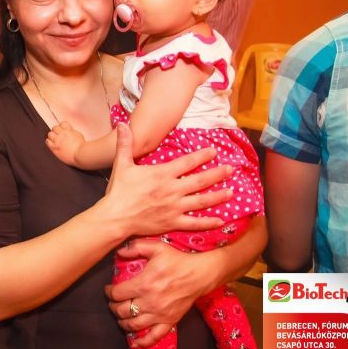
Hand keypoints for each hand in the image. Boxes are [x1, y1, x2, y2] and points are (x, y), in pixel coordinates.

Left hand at [45, 121, 84, 165]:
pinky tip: (52, 144)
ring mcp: (58, 140)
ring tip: (54, 140)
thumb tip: (70, 132)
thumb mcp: (78, 135)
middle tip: (58, 135)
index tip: (62, 129)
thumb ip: (72, 132)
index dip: (61, 126)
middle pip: (55, 127)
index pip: (62, 123)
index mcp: (69, 130)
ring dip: (52, 136)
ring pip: (50, 134)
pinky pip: (48, 141)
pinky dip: (49, 141)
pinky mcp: (54, 147)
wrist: (80, 154)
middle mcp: (62, 134)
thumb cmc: (81, 147)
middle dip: (56, 131)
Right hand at [98, 123, 232, 237]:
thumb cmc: (118, 191)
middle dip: (217, 174)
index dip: (202, 156)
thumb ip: (125, 144)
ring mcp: (174, 207)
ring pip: (201, 201)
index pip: (187, 162)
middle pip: (200, 181)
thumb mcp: (121, 164)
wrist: (115, 217)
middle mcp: (172, 190)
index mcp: (162, 174)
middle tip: (231, 169)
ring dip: (218, 196)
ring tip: (232, 192)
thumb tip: (123, 124)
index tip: (214, 151)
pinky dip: (208, 222)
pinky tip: (220, 221)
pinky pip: (194, 223)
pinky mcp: (172, 222)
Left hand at [105, 239, 217, 346]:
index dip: (109, 293)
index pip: (117, 294)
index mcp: (144, 284)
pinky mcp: (170, 321)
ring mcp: (159, 314)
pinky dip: (142, 342)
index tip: (108, 290)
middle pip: (122, 311)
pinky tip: (134, 341)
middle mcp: (149, 302)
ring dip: (123, 322)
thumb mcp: (157, 247)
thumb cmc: (178, 260)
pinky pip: (154, 337)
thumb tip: (119, 251)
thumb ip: (136, 247)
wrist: (201, 274)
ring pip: (133, 325)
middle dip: (113, 307)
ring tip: (121, 316)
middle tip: (113, 303)